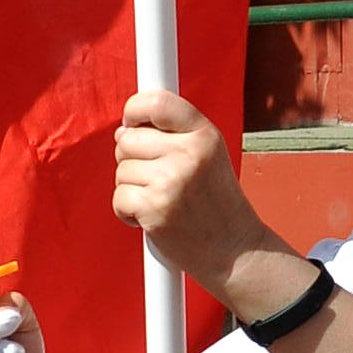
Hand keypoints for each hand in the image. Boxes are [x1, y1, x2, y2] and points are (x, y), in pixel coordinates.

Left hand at [110, 91, 260, 291]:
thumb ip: (172, 137)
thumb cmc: (216, 205)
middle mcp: (189, 154)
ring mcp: (171, 181)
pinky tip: (150, 217)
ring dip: (131, 188)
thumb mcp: (209, 157)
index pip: (158, 102)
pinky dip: (126, 212)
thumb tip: (122, 130)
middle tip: (154, 178)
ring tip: (159, 200)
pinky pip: (118, 197)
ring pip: (121, 170)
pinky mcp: (155, 208)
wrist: (234, 250)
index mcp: (204, 135)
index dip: (134, 109)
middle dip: (131, 158)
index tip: (130, 122)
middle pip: (128, 139)